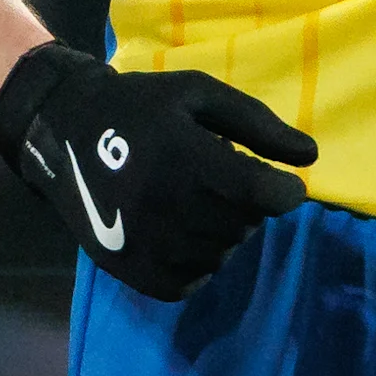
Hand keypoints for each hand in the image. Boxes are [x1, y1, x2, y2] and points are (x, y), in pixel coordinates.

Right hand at [0, 42, 315, 301]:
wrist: (64, 132)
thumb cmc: (140, 106)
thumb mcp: (199, 94)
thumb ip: (258, 124)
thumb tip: (310, 157)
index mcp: (187, 159)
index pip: (264, 196)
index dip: (286, 192)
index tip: (283, 185)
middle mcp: (167, 208)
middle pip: (246, 225)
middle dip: (250, 204)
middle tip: (225, 180)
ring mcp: (146, 245)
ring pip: (222, 253)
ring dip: (226, 230)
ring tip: (200, 201)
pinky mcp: (130, 270)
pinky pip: (190, 282)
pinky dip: (200, 260)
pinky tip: (186, 231)